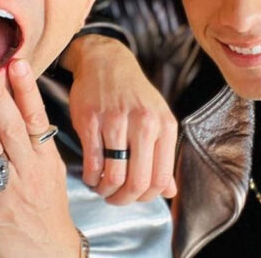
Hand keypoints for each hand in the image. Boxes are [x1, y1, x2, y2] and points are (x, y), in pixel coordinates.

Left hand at [0, 60, 79, 257]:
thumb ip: (35, 141)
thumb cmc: (47, 209)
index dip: (26, 91)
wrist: (48, 254)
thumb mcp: (50, 172)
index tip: (16, 64)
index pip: (36, 119)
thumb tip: (19, 103)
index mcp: (45, 159)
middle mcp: (27, 171)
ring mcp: (6, 191)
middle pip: (12, 128)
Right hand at [61, 35, 177, 205]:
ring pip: (113, 175)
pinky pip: (92, 162)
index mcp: (164, 125)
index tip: (136, 197)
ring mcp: (116, 121)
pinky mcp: (91, 120)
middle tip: (116, 198)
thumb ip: (163, 156)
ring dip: (106, 190)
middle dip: (124, 199)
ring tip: (102, 187)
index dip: (147, 197)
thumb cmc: (133, 94)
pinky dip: (91, 177)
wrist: (106, 61)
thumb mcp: (157, 119)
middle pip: (137, 181)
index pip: (161, 178)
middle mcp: (144, 123)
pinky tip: (92, 175)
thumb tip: (169, 191)